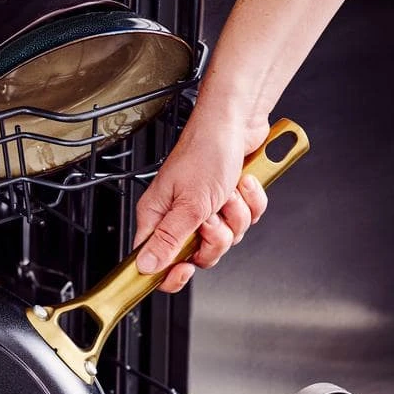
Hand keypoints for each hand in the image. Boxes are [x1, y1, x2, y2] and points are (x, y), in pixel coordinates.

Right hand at [133, 120, 269, 292]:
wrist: (238, 121)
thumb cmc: (207, 149)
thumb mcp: (189, 204)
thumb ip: (168, 240)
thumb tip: (144, 267)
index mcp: (158, 216)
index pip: (155, 262)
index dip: (170, 272)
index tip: (185, 268)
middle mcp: (179, 216)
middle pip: (197, 256)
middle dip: (215, 239)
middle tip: (212, 218)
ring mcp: (205, 211)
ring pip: (225, 240)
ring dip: (235, 216)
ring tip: (227, 193)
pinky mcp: (228, 203)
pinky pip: (244, 222)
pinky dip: (249, 204)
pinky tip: (241, 185)